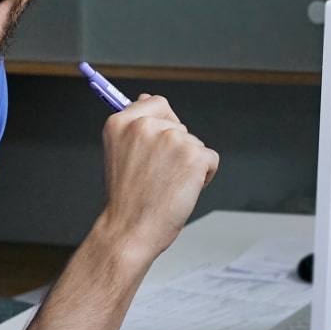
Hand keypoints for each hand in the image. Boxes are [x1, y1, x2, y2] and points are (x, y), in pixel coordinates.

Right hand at [96, 95, 218, 260]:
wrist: (129, 230)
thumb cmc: (126, 200)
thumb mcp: (120, 153)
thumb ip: (136, 127)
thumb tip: (147, 98)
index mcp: (121, 122)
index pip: (156, 103)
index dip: (164, 124)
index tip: (158, 143)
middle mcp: (145, 125)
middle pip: (180, 125)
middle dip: (176, 149)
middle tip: (157, 175)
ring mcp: (171, 139)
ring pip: (195, 144)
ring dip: (189, 164)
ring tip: (167, 185)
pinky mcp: (194, 155)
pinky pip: (210, 159)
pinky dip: (204, 177)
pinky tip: (182, 190)